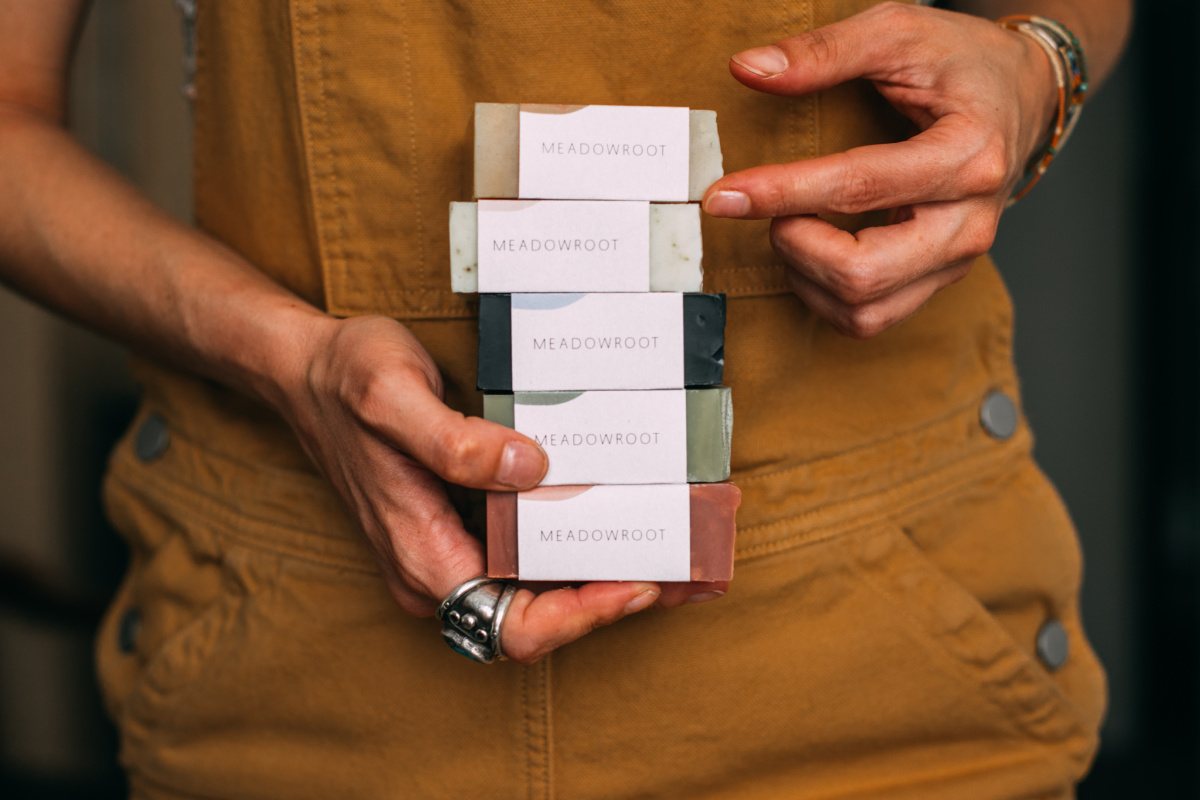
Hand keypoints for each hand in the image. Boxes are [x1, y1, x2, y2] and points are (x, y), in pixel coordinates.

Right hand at [273, 314, 725, 663]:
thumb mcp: (392, 395)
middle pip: (536, 622)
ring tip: (670, 553)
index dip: (581, 616)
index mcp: (422, 555)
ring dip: (601, 582)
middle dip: (610, 602)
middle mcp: (436, 571)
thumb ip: (454, 440)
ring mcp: (447, 556)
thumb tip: (529, 468)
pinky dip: (576, 555)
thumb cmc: (346, 380)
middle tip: (682, 570)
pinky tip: (618, 526)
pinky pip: (525, 565)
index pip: (512, 625)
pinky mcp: (459, 533)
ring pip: (535, 599)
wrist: (307, 371)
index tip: (638, 583)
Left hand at [703, 2, 1058, 337]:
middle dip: (795, 244)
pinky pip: (870, 318)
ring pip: (863, 310)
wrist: (1019, 95)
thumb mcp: (898, 31)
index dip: (781, 192)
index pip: (858, 187)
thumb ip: (824, 52)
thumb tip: (749, 69)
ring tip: (792, 227)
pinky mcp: (939, 278)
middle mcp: (969, 221)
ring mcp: (957, 259)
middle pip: (862, 272)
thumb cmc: (960, 62)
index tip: (725, 194)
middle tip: (772, 208)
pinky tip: (813, 253)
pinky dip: (825, 295)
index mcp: (968, 155)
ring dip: (805, 275)